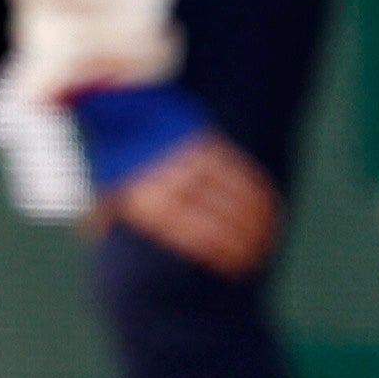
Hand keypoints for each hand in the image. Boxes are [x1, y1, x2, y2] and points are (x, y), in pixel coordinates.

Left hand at [93, 130, 281, 275]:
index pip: (200, 238)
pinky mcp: (208, 144)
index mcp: (150, 204)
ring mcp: (193, 163)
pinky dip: (262, 197)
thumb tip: (108, 245)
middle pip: (225, 223)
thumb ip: (109, 220)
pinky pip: (244, 176)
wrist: (122, 108)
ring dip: (261, 224)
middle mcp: (174, 184)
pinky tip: (271, 212)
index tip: (238, 269)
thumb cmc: (116, 161)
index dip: (225, 255)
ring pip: (241, 201)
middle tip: (258, 258)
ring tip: (269, 241)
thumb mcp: (107, 192)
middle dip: (247, 245)